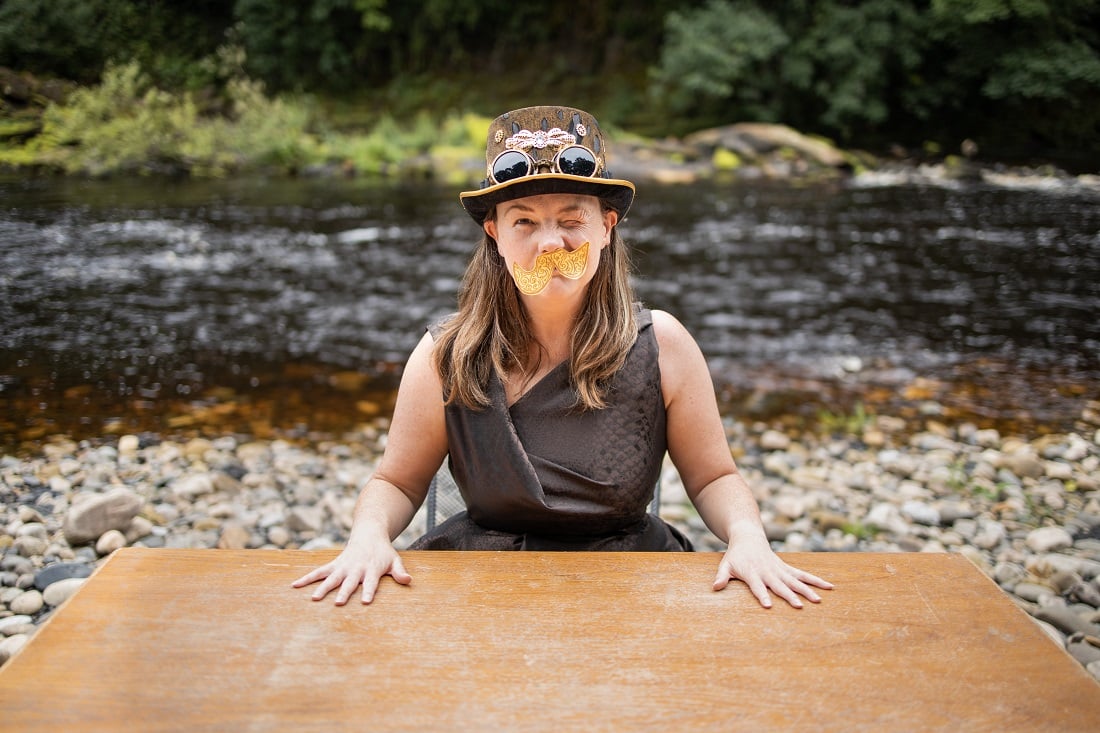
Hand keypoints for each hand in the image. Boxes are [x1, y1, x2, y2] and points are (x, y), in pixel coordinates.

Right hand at [291, 541, 411, 604]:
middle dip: (343, 592)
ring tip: (313, 599)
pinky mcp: (334, 564)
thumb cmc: (383, 553)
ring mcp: (343, 566)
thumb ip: (400, 572)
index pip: (371, 583)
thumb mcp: (395, 560)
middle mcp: (356, 568)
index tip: (366, 602)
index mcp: (372, 569)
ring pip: (331, 578)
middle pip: (349, 582)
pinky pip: (319, 572)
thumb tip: (408, 580)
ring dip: (322, 588)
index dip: (369, 591)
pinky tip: (295, 586)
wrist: (370, 533)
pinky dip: (307, 578)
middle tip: (337, 603)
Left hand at [712, 536, 832, 608]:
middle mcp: (768, 572)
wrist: (748, 537)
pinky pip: (803, 575)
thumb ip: (722, 576)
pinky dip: (816, 580)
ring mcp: (779, 569)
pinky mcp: (787, 568)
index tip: (768, 606)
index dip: (762, 595)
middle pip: (780, 586)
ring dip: (807, 590)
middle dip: (789, 596)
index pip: (757, 587)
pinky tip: (829, 586)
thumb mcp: (726, 564)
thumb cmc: (735, 555)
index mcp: (752, 573)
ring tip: (819, 600)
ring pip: (795, 581)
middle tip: (799, 607)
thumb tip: (715, 588)